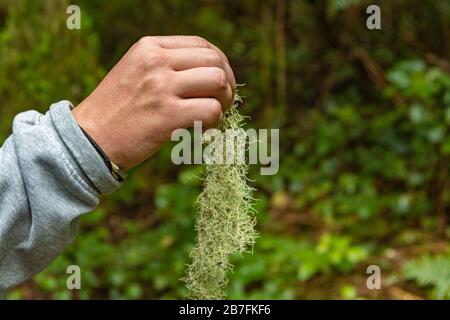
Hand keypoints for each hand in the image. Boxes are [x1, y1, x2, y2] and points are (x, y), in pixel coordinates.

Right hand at [72, 35, 235, 169]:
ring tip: (214, 115)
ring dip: (224, 101)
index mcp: (149, 47)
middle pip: (215, 61)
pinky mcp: (167, 115)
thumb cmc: (116, 110)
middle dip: (227, 83)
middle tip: (223, 102)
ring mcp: (162, 87)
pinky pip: (212, 110)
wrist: (89, 139)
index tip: (219, 84)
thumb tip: (210, 73)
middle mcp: (156, 62)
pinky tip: (203, 129)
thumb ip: (167, 66)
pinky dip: (215, 121)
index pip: (201, 45)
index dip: (219, 64)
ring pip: (218, 82)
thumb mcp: (136, 72)